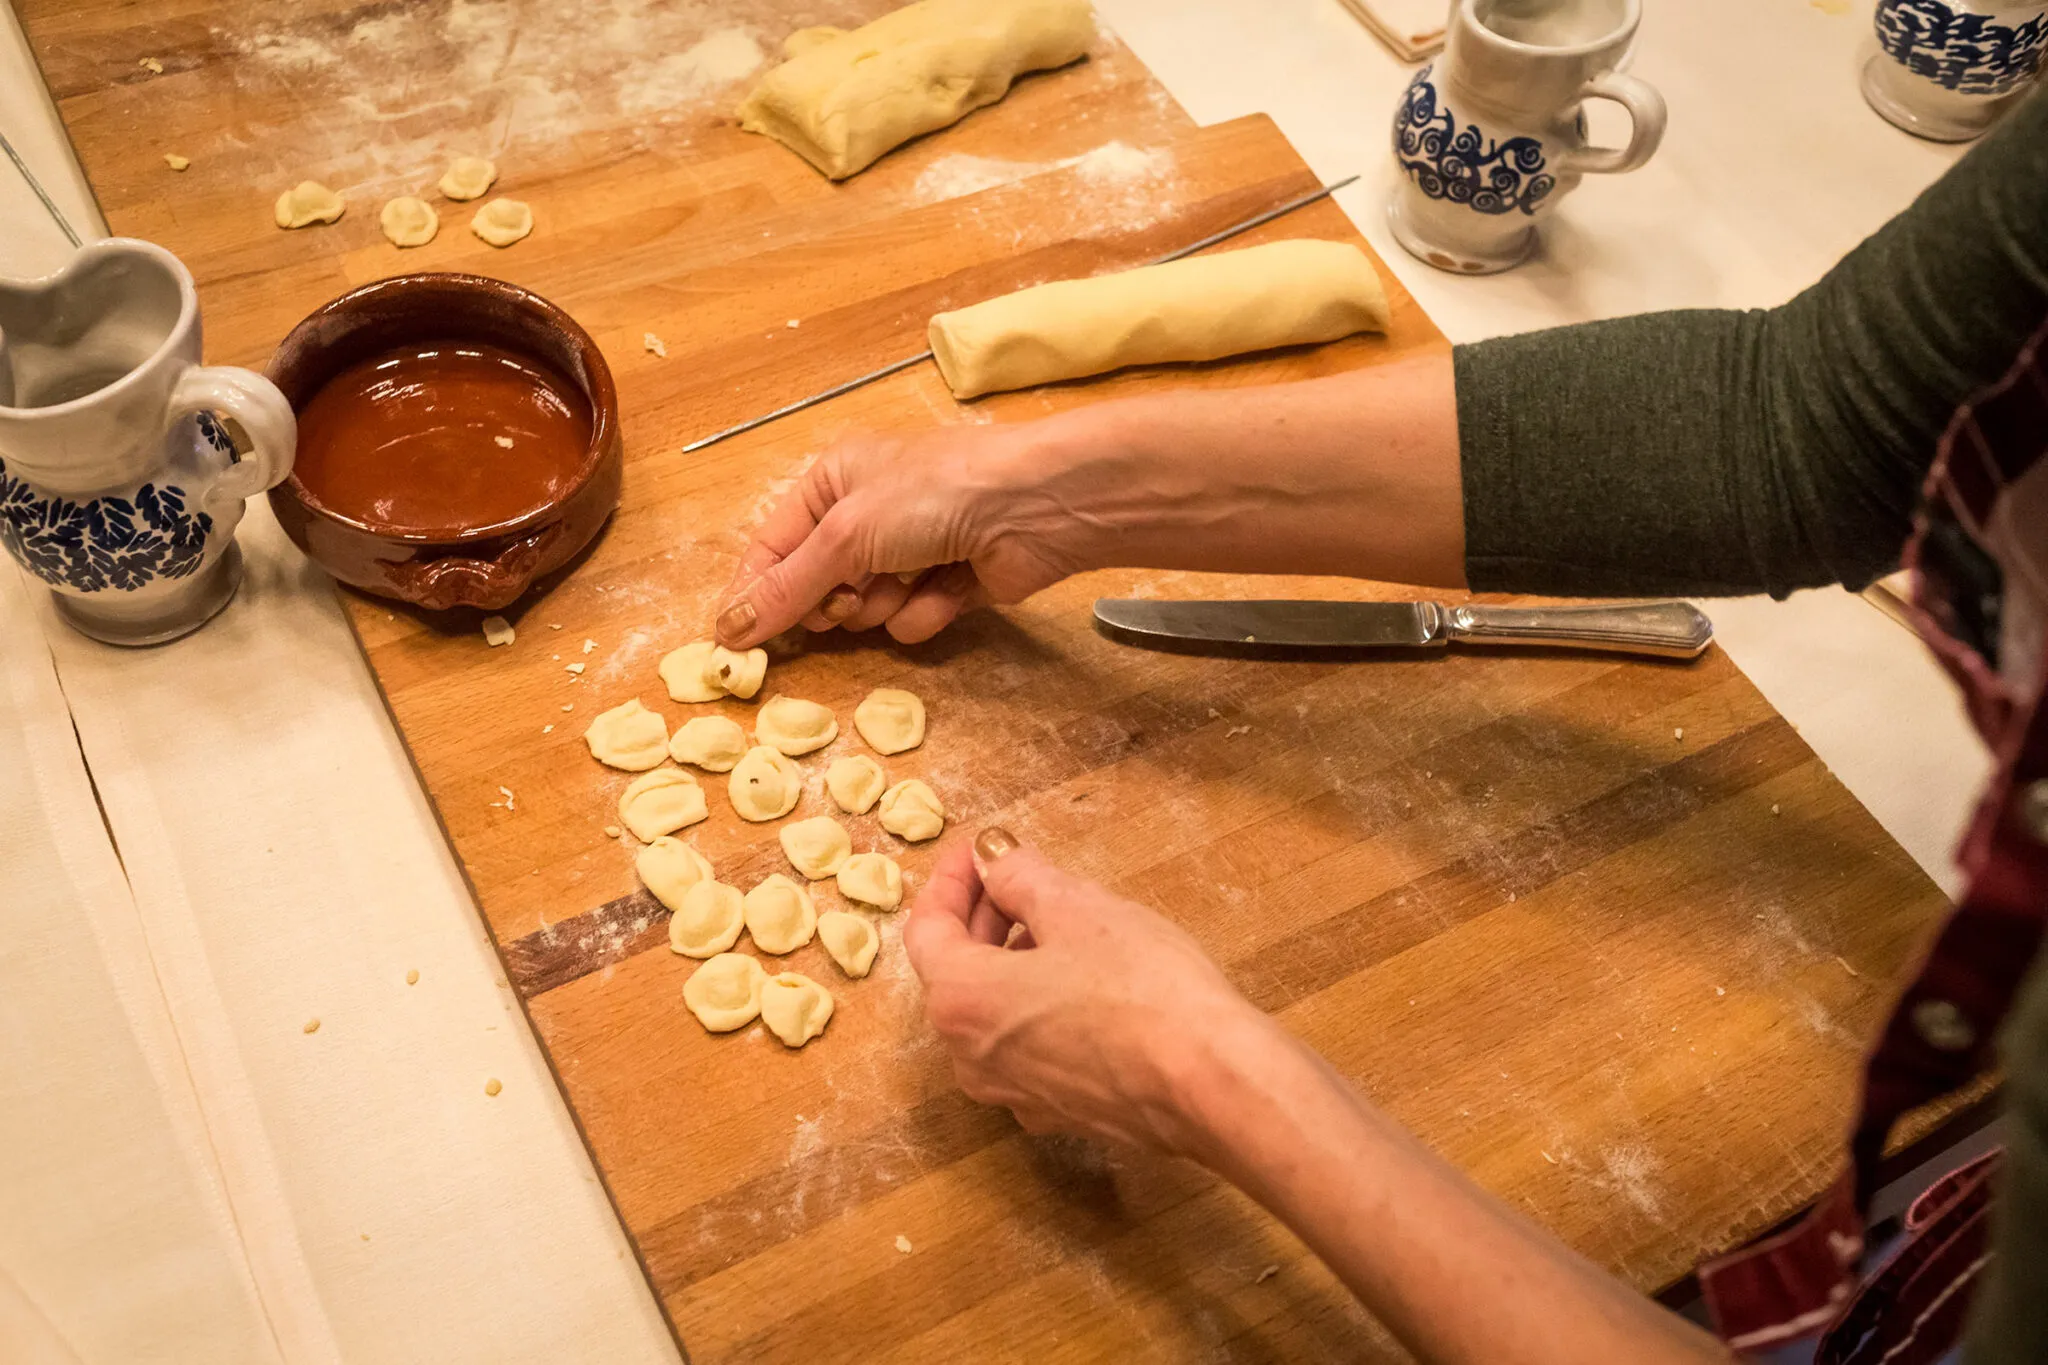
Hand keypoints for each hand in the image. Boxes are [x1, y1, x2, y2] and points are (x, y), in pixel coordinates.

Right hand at [713, 423, 1090, 648]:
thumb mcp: (844, 535)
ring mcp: (910, 550)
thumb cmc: (930, 496)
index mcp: (833, 481)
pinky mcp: (948, 584)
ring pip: (865, 610)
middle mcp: (866, 513)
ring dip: (885, 603)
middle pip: (817, 586)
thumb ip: (787, 587)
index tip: (733, 643)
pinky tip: (953, 587)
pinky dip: (928, 610)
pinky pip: (910, 620)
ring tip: (913, 576)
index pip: (772, 546)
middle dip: (834, 599)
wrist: (1033, 506)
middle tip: (850, 596)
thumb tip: (725, 631)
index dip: (754, 593)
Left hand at [902, 828, 1272, 1155]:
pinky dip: (1037, 1004)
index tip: (977, 848)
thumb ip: (1020, 877)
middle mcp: (971, 1058)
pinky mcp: (1060, 1112)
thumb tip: (991, 858)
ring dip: (1009, 961)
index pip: (926, 929)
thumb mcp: (1077, 908)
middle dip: (980, 918)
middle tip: (1015, 875)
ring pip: (990, 1014)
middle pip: (953, 974)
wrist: (1211, 1083)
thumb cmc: (1141, 988)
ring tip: (1055, 921)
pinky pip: (1027, 1046)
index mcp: (960, 1001)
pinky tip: (1083, 979)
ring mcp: (1014, 1094)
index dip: (949, 880)